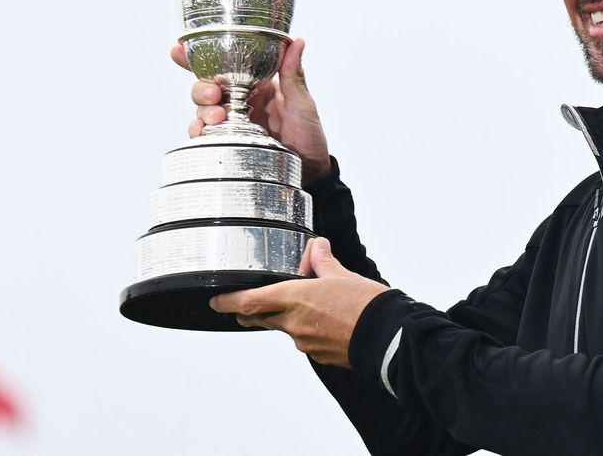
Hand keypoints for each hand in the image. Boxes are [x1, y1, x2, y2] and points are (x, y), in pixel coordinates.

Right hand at [173, 37, 331, 183]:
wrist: (310, 171)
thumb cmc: (309, 135)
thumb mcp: (302, 104)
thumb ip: (293, 75)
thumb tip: (297, 42)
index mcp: (257, 83)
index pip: (225, 64)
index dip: (199, 56)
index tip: (179, 49)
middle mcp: (240, 100)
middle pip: (207, 86)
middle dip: (201, 87)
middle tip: (213, 94)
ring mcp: (232, 121)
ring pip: (203, 109)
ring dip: (202, 110)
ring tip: (217, 117)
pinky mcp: (228, 142)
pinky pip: (205, 134)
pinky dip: (199, 132)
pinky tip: (202, 134)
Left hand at [210, 238, 389, 367]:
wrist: (387, 337)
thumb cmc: (365, 304)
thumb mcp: (342, 275)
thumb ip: (323, 262)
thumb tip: (315, 247)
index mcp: (294, 299)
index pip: (247, 303)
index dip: (227, 302)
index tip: (215, 300)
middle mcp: (292, 324)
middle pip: (260, 318)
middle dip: (250, 312)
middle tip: (246, 305)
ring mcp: (304, 342)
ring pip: (284, 327)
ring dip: (286, 316)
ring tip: (307, 304)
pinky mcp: (318, 354)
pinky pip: (304, 339)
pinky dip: (307, 328)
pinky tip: (325, 320)